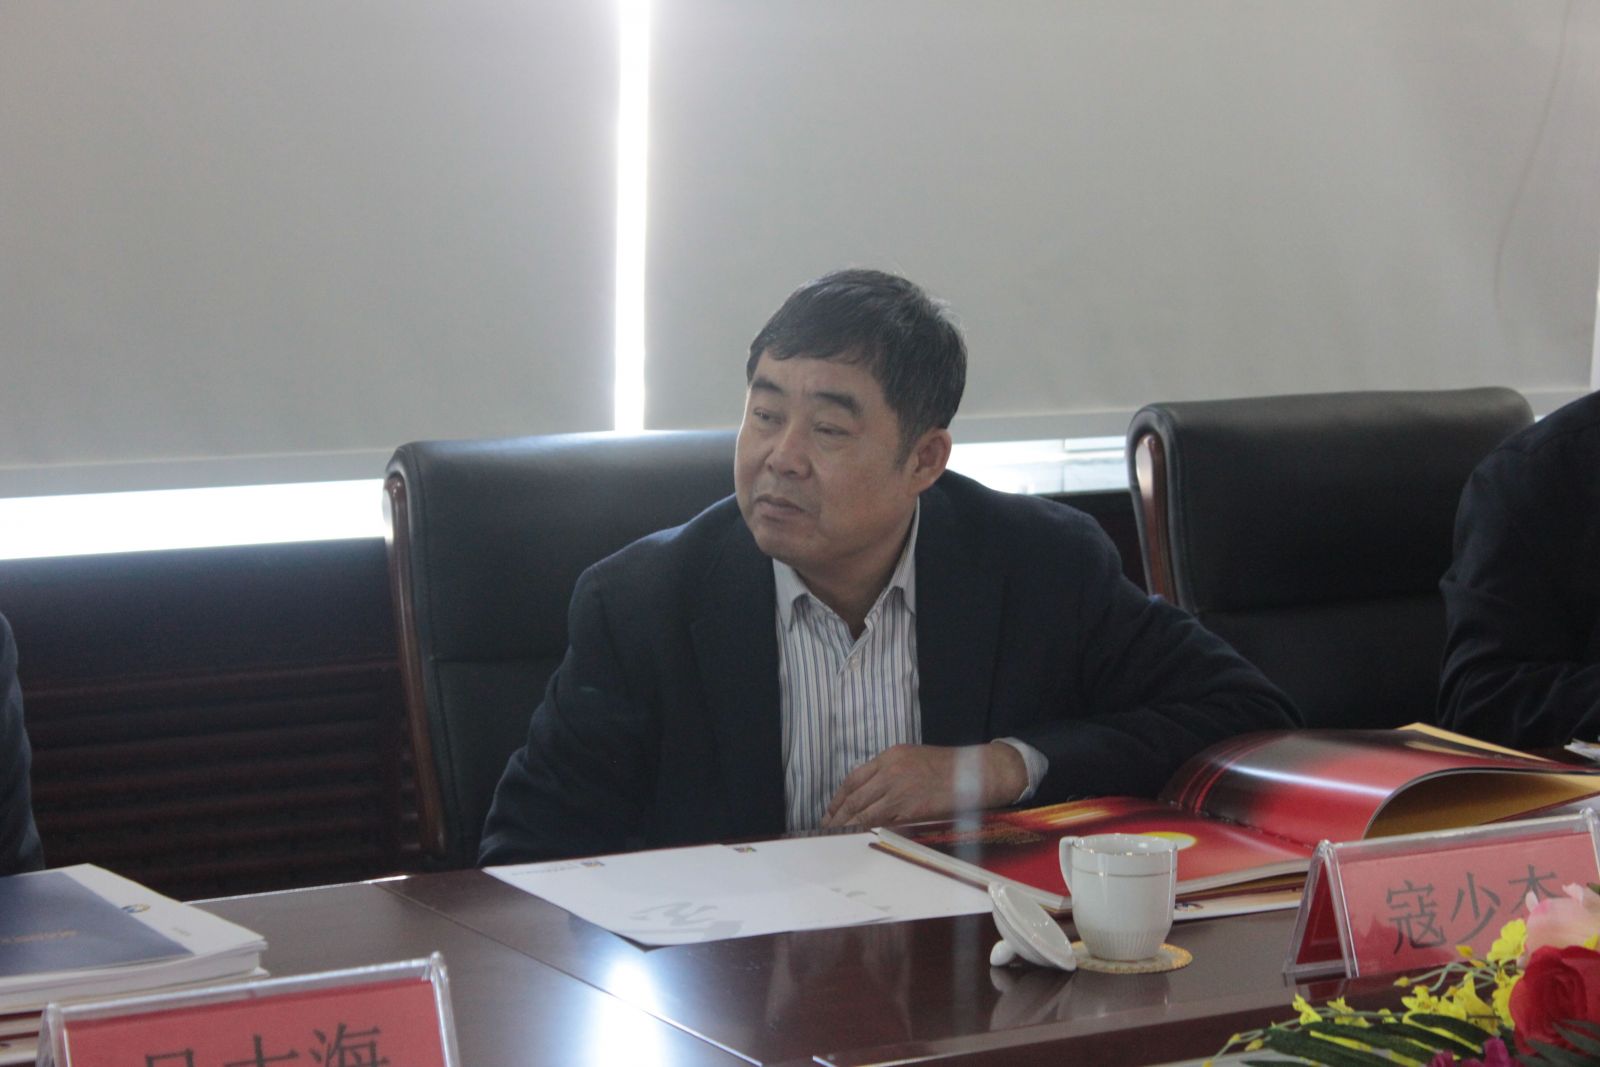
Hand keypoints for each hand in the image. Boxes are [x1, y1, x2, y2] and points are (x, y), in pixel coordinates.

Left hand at [821, 742, 1027, 828]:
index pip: (853, 779)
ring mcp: (899, 791)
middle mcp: (890, 772)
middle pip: (854, 798)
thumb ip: (889, 772)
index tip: (830, 812)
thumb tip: (870, 793)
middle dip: (837, 817)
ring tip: (837, 840)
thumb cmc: (947, 767)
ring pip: (864, 813)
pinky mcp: (910, 810)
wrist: (976, 772)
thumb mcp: (913, 758)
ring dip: (848, 828)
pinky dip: (868, 832)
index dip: (838, 799)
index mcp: (890, 757)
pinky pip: (883, 823)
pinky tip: (860, 841)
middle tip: (825, 830)